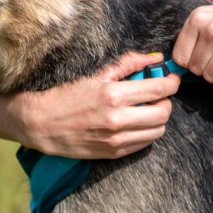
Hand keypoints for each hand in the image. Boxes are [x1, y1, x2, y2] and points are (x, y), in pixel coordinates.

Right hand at [0, 53, 179, 159]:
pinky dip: (145, 133)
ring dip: (157, 119)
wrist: (40, 123)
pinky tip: (134, 123)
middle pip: (164, 113)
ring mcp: (116, 140)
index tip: (171, 79)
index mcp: (114, 95)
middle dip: (166, 101)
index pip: (160, 89)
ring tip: (145, 110)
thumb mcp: (95, 74)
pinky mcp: (113, 153)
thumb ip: (128, 65)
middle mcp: (118, 120)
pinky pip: (144, 144)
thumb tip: (154, 58)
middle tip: (158, 95)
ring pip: (157, 131)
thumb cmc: (66, 94)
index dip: (171, 83)